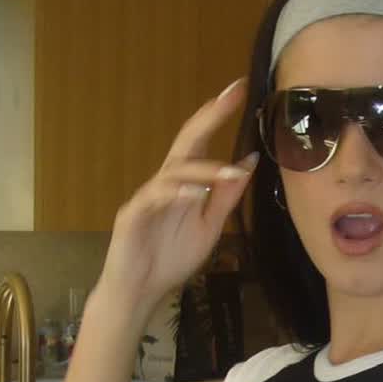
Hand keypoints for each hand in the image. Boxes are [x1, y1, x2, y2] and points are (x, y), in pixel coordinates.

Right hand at [98, 79, 256, 314]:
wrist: (139, 292)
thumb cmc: (169, 259)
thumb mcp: (209, 227)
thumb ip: (226, 197)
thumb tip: (249, 161)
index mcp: (183, 184)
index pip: (201, 143)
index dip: (218, 116)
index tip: (240, 89)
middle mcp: (165, 183)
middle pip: (186, 144)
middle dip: (209, 119)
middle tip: (231, 96)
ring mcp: (147, 198)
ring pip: (175, 172)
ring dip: (205, 170)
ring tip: (231, 173)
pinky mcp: (132, 217)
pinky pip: (154, 199)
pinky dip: (175, 194)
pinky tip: (194, 192)